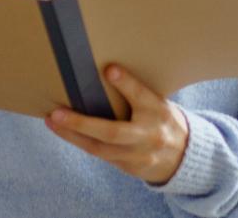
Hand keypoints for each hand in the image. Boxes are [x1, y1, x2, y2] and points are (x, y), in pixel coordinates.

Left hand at [43, 64, 189, 184]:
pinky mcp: (130, 167)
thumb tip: (104, 68)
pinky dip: (81, 143)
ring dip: (73, 136)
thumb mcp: (156, 102)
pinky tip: (64, 131)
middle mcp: (150, 135)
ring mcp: (139, 155)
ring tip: (52, 121)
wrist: (185, 157)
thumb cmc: (160, 119)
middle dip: (82, 123)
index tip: (109, 68)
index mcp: (158, 111)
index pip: (142, 96)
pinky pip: (102, 155)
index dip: (127, 83)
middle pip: (113, 132)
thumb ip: (135, 92)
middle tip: (57, 112)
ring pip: (101, 149)